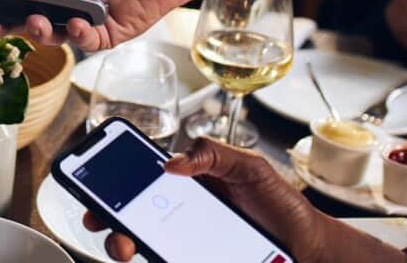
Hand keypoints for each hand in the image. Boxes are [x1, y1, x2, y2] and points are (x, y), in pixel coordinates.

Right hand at [87, 138, 406, 262]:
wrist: (309, 245)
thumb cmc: (281, 203)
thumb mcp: (250, 167)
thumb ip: (214, 155)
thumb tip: (171, 162)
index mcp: (189, 184)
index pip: (141, 180)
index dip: (113, 183)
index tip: (96, 187)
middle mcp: (181, 212)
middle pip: (131, 215)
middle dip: (108, 219)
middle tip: (104, 223)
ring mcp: (187, 240)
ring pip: (142, 243)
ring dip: (123, 244)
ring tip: (127, 249)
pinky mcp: (195, 257)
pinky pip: (168, 257)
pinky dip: (154, 257)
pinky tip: (150, 257)